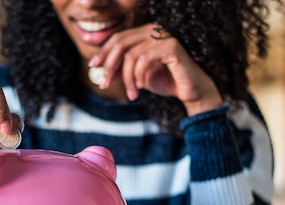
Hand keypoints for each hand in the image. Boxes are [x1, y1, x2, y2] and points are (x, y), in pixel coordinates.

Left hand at [88, 24, 222, 116]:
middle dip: (110, 65)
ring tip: (131, 95)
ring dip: (127, 79)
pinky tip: (142, 87)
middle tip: (105, 84)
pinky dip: (139, 75)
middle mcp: (153, 30)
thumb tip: (101, 73)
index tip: (93, 66)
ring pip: (131, 55)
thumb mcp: (138, 77)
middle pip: (120, 43)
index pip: (118, 38)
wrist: (190, 91)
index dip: (104, 52)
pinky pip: (144, 59)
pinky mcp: (171, 46)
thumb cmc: (166, 81)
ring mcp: (163, 36)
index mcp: (145, 34)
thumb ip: (122, 72)